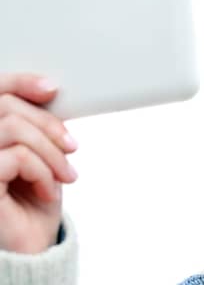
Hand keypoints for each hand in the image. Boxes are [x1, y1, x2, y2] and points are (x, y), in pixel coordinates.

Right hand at [0, 74, 77, 253]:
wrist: (28, 247)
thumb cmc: (29, 201)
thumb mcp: (37, 154)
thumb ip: (32, 124)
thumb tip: (48, 89)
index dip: (20, 82)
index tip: (52, 88)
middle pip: (4, 105)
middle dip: (48, 125)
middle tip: (71, 148)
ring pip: (12, 128)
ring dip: (49, 151)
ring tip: (65, 175)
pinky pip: (15, 156)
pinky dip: (42, 171)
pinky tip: (48, 190)